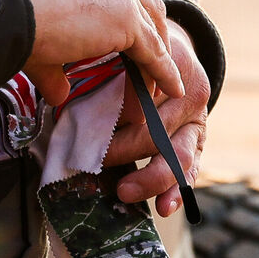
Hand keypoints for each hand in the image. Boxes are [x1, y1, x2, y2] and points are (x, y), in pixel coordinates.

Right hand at [9, 0, 184, 108]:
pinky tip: (170, 89)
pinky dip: (164, 72)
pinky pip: (154, 51)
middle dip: (149, 36)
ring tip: (157, 85)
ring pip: (152, 27)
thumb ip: (56, 67)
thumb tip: (59, 94)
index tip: (125, 44)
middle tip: (147, 65)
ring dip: (157, 57)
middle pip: (144, 5)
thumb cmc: (8, 14)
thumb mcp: (38, 34)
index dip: (126, 22)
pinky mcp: (126, 18)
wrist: (3, 6)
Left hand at [106, 18, 209, 217]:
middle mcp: (190, 97)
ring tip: (124, 191)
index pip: (147, 95)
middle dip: (124, 149)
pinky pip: (191, 170)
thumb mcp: (126, 51)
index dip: (121, 114)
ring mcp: (197, 123)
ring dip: (150, 177)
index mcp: (173, 68)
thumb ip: (108, 66)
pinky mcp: (198, 144)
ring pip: (178, 156)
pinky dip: (177, 191)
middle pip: (158, 131)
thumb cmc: (137, 55)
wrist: (171, 56)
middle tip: (98, 160)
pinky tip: (163, 206)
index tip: (95, 128)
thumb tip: (60, 91)